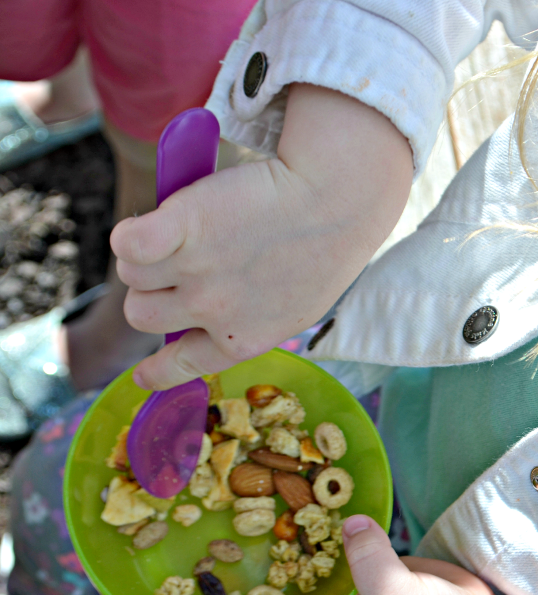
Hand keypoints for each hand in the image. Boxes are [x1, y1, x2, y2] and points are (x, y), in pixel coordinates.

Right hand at [111, 84, 412, 389]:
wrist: (335, 200)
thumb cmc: (325, 248)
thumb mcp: (296, 307)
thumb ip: (252, 321)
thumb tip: (211, 322)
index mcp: (243, 339)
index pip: (183, 366)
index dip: (157, 371)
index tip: (144, 377)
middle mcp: (212, 311)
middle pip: (141, 314)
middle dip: (152, 291)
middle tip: (179, 264)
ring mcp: (195, 271)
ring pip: (133, 274)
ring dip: (146, 255)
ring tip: (181, 233)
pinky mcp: (182, 226)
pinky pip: (126, 241)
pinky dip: (132, 230)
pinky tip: (155, 218)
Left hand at [183, 514, 537, 594]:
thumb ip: (375, 571)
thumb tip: (351, 523)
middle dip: (234, 578)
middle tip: (195, 542)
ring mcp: (340, 588)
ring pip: (295, 563)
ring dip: (272, 539)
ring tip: (236, 503)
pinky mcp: (362, 561)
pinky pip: (330, 539)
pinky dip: (315, 517)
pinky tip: (299, 488)